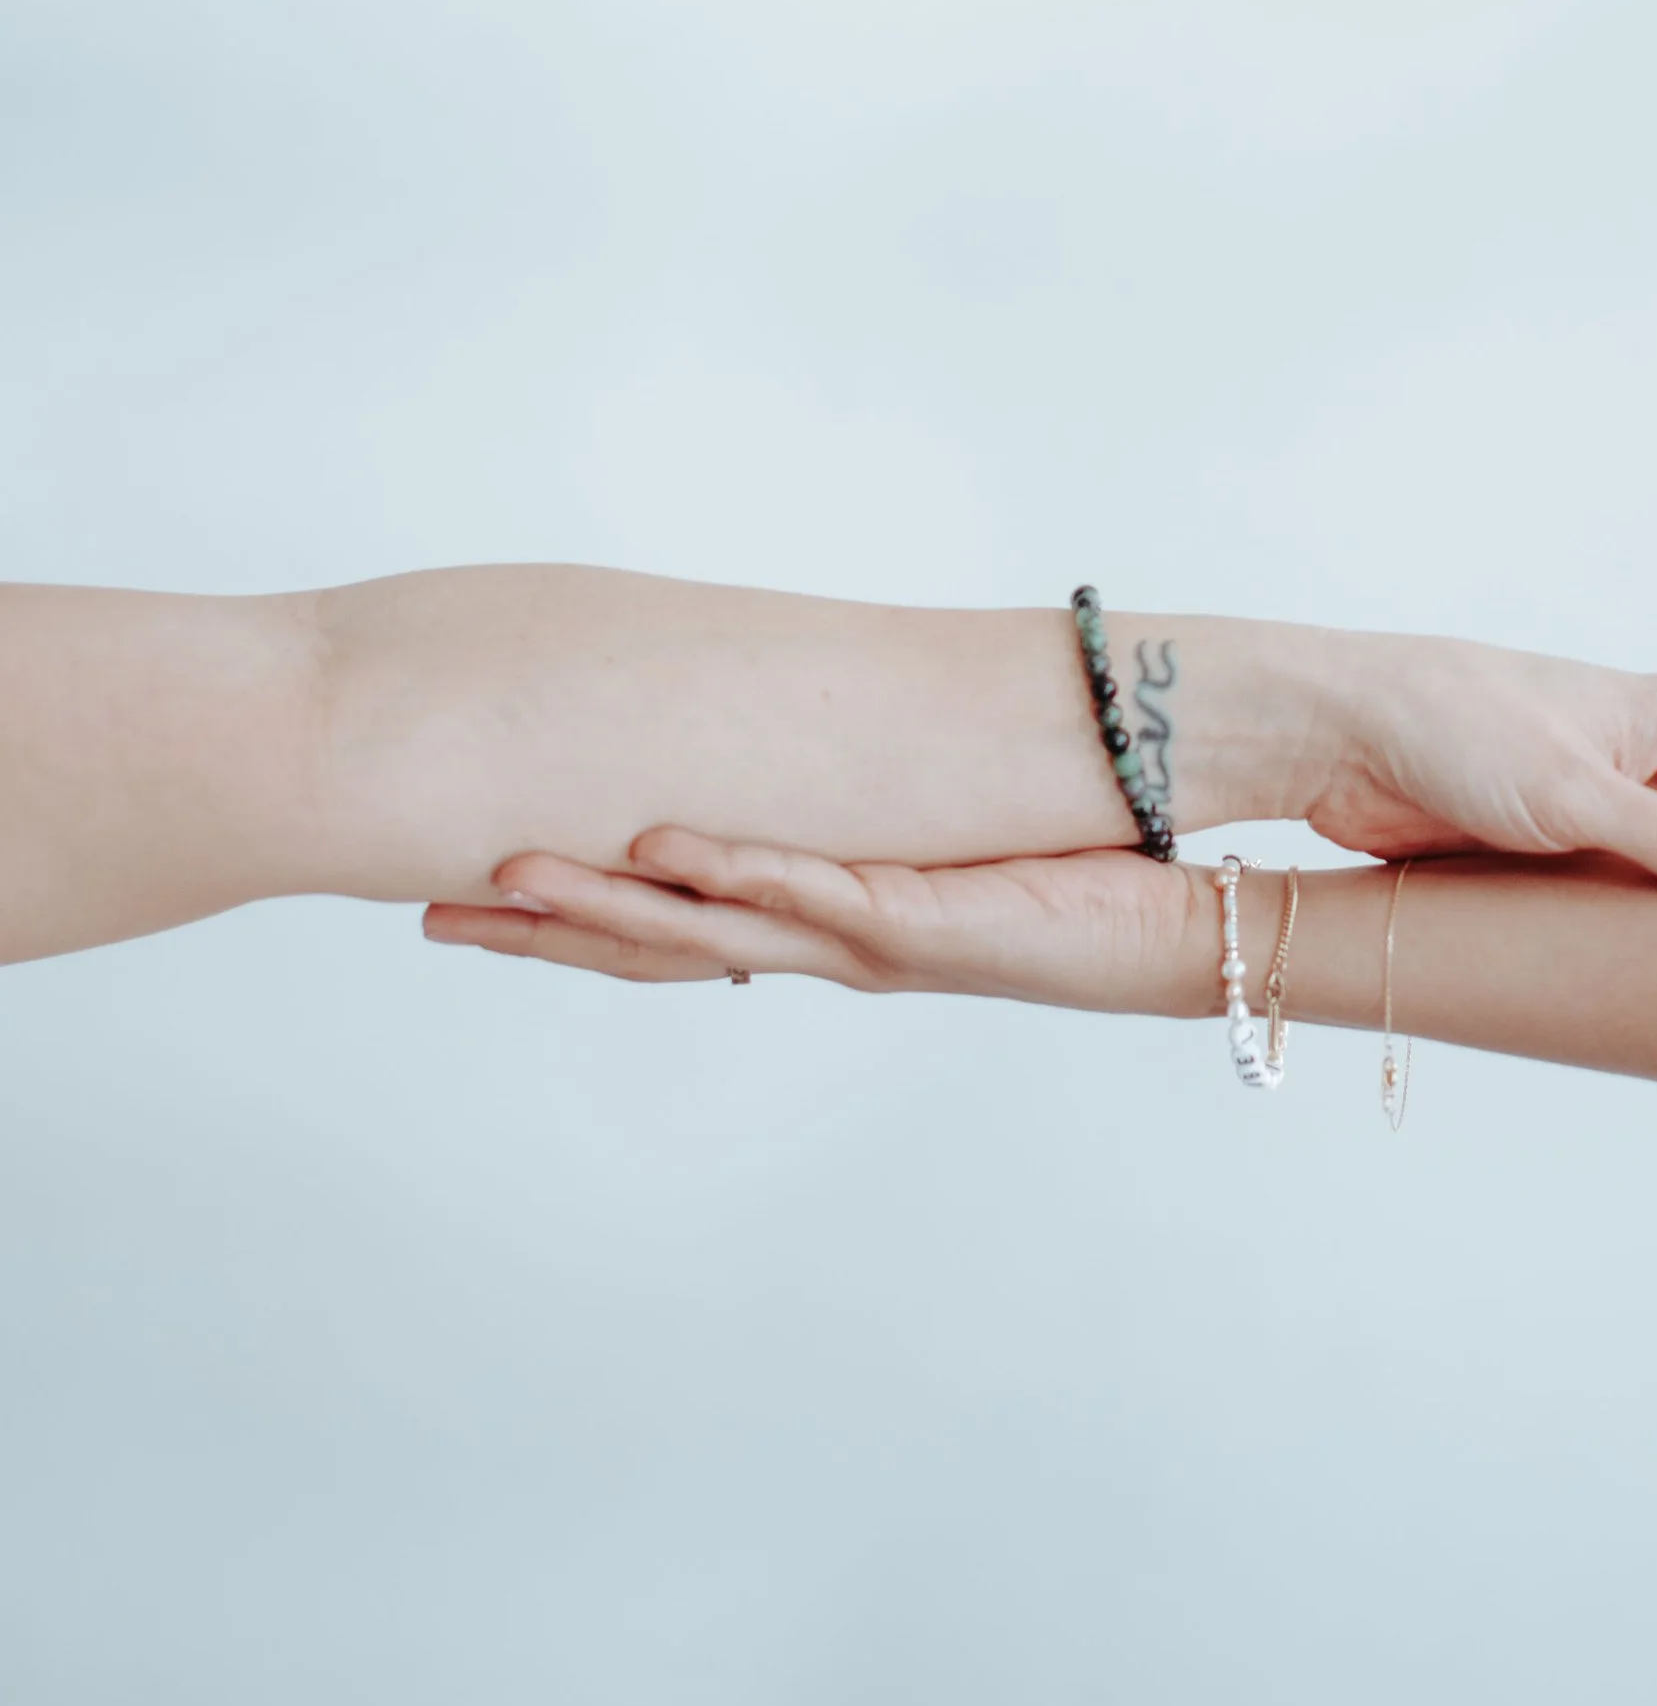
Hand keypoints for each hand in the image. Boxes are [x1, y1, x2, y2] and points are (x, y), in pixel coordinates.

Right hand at [424, 833, 1208, 1010]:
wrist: (1174, 936)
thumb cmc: (1068, 886)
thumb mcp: (943, 842)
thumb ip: (869, 818)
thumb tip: (811, 756)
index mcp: (822, 931)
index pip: (671, 935)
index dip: (567, 926)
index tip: (467, 902)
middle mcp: (828, 947)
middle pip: (660, 949)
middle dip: (548, 932)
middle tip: (434, 913)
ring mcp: (869, 940)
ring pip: (715, 931)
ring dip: (613, 909)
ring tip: (517, 875)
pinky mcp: (923, 921)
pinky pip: (816, 893)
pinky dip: (740, 873)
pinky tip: (667, 847)